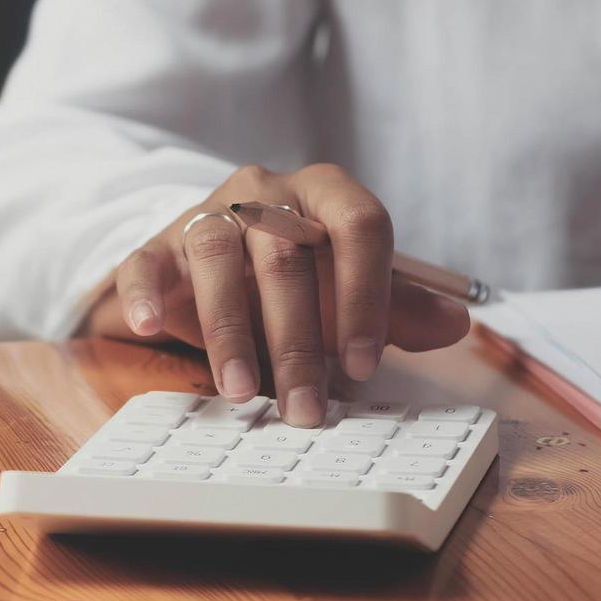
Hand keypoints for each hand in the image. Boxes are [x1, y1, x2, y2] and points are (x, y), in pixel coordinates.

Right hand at [83, 164, 472, 425]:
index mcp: (326, 193)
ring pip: (217, 254)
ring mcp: (207, 214)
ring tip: (240, 390)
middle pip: (286, 253)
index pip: (360, 224)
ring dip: (230, 327)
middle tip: (306, 408)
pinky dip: (143, 294)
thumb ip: (398, 308)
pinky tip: (147, 328)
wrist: (219, 262)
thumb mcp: (349, 292)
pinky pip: (146, 261)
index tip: (365, 364)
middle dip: (298, 340)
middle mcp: (266, 192)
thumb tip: (456, 323)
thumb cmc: (298, 279)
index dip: (367, 296)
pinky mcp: (158, 245)